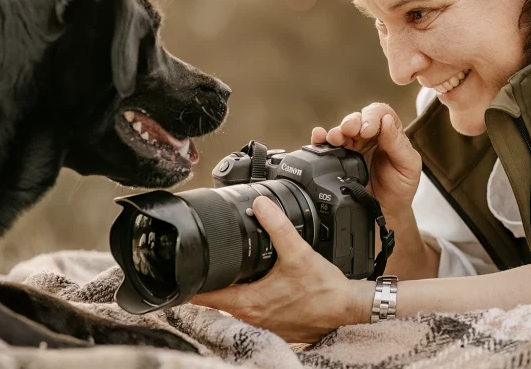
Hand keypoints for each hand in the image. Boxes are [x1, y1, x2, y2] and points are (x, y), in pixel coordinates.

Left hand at [190, 196, 371, 343]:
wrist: (347, 311)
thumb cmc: (324, 290)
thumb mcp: (298, 253)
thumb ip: (278, 226)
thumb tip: (260, 204)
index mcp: (248, 304)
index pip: (203, 298)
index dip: (190, 283)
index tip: (184, 269)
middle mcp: (251, 318)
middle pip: (216, 300)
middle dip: (211, 280)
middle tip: (210, 259)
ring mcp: (262, 325)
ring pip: (234, 306)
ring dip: (231, 288)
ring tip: (233, 267)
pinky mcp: (274, 326)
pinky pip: (252, 311)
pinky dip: (250, 297)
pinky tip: (260, 282)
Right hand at [311, 103, 422, 219]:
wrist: (386, 212)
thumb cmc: (400, 187)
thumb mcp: (408, 165)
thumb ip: (398, 143)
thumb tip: (386, 120)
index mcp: (389, 133)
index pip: (380, 113)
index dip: (372, 116)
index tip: (368, 129)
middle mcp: (368, 137)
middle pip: (357, 119)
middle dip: (351, 122)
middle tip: (350, 130)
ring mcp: (352, 147)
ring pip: (341, 130)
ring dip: (336, 131)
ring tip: (334, 138)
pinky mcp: (338, 159)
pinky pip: (326, 145)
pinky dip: (319, 140)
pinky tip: (318, 138)